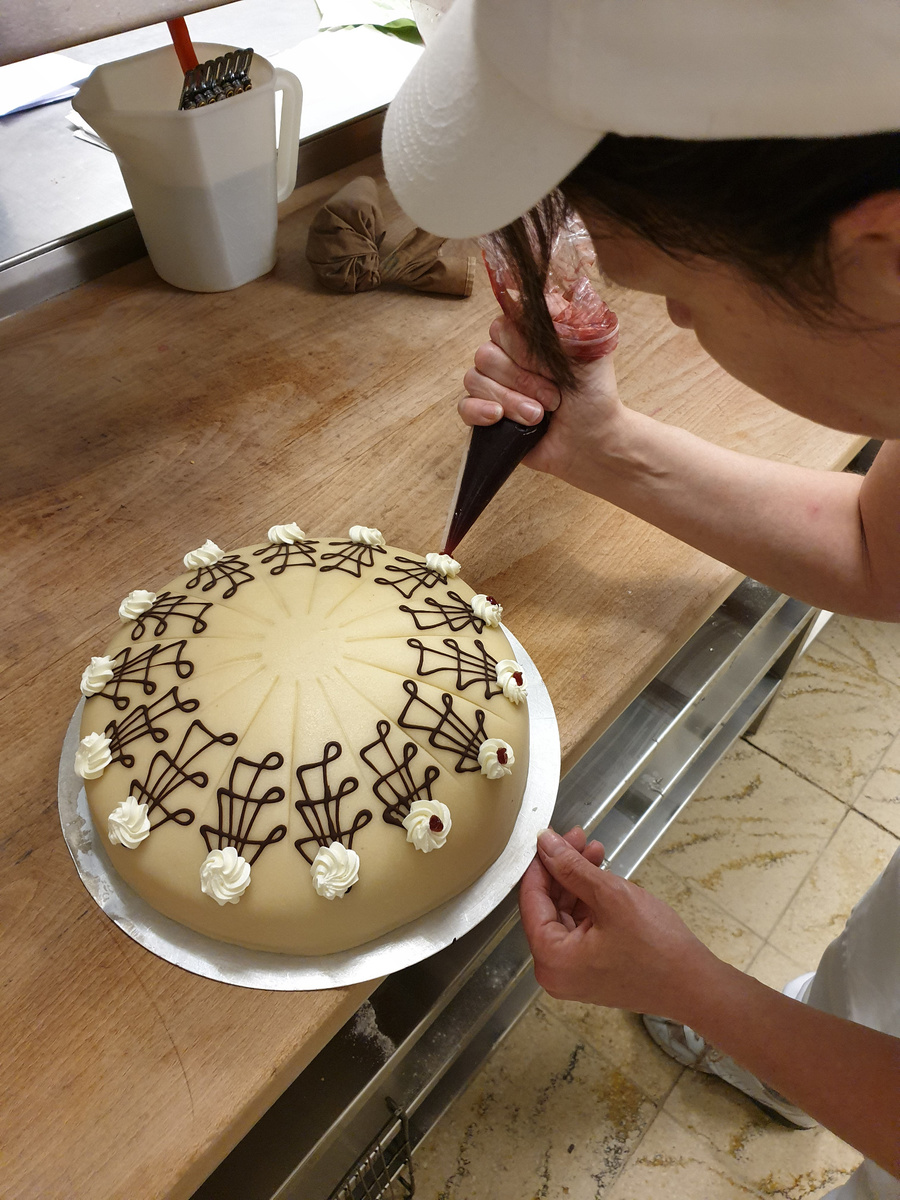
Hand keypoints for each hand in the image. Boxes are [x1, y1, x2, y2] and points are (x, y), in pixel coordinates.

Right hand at [460, 316, 625, 488]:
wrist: (592, 440)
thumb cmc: (593, 394)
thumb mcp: (589, 347)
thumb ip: (565, 317)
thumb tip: (540, 295)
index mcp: (526, 337)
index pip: (502, 325)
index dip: (522, 348)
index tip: (551, 366)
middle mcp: (506, 357)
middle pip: (486, 354)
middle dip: (522, 379)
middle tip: (553, 398)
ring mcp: (494, 386)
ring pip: (475, 380)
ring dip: (510, 400)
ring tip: (538, 416)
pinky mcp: (485, 415)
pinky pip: (464, 406)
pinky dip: (480, 411)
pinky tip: (499, 418)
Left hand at [519, 827, 722, 1016]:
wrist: (696, 985)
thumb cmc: (657, 948)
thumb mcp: (610, 896)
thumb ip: (572, 867)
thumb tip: (546, 844)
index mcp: (551, 959)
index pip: (531, 900)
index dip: (540, 863)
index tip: (549, 837)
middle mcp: (555, 971)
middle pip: (547, 906)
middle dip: (563, 868)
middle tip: (578, 838)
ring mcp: (573, 973)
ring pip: (564, 913)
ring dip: (577, 881)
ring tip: (594, 850)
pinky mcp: (591, 970)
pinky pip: (580, 928)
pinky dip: (588, 901)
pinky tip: (601, 876)